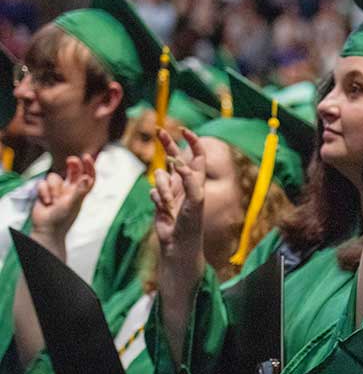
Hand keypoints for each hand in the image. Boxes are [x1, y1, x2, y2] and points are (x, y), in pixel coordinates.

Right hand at [30, 154, 94, 250]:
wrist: (46, 229)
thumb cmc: (62, 220)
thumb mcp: (72, 205)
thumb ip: (79, 191)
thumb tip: (87, 178)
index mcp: (80, 193)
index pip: (88, 177)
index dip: (89, 167)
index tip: (87, 157)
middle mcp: (70, 190)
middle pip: (72, 172)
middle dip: (72, 165)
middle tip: (71, 159)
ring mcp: (57, 190)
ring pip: (54, 177)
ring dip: (53, 188)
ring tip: (54, 201)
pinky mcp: (44, 191)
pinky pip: (43, 183)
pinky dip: (44, 192)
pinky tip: (46, 202)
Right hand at [150, 128, 205, 261]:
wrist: (179, 243)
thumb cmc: (191, 223)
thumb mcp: (195, 200)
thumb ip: (189, 180)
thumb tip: (180, 162)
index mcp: (197, 181)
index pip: (197, 156)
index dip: (192, 142)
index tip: (183, 130)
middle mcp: (185, 183)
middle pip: (175, 157)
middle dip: (168, 144)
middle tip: (159, 130)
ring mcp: (172, 190)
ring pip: (160, 176)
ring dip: (162, 189)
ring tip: (169, 205)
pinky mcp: (160, 199)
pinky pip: (153, 191)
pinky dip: (157, 199)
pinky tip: (164, 211)